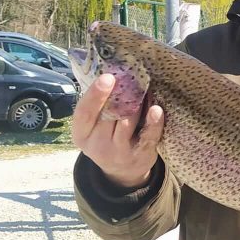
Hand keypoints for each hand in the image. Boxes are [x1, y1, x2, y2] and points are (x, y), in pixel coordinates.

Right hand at [72, 73, 163, 188]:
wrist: (122, 171)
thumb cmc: (106, 137)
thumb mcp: (93, 126)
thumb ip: (97, 105)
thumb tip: (108, 68)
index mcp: (82, 133)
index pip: (84, 113)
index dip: (95, 95)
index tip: (107, 77)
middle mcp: (97, 144)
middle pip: (109, 115)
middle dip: (121, 94)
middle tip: (132, 74)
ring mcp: (119, 152)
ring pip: (128, 123)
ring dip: (137, 103)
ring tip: (144, 84)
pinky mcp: (140, 155)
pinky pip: (148, 136)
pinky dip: (153, 122)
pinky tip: (157, 109)